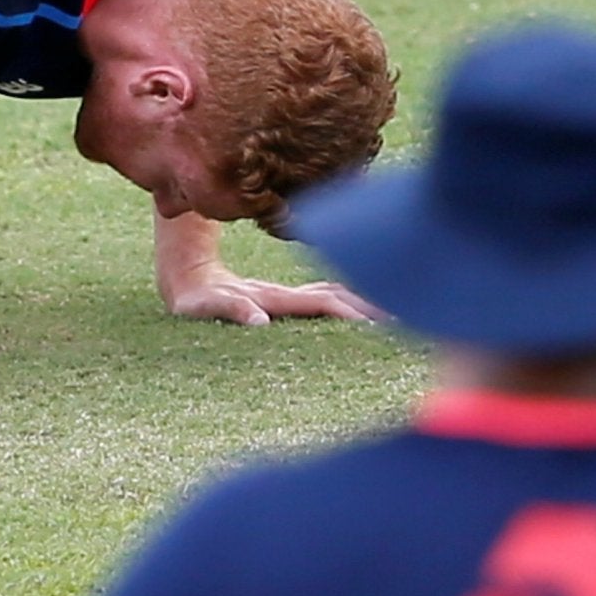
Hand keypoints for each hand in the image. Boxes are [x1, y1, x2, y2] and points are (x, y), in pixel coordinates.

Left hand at [164, 271, 384, 325]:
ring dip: (363, 302)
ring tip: (397, 315)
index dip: (351, 311)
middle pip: (337, 295)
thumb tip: (259, 322)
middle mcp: (286, 295)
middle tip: (408, 318)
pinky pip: (324, 297)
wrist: (187, 273)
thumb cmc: (196, 298)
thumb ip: (232, 310)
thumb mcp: (206, 306)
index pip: (323, 303)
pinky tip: (365, 309)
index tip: (382, 322)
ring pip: (334, 294)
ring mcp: (287, 296)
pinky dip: (348, 301)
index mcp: (276, 298)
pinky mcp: (284, 300)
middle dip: (370, 306)